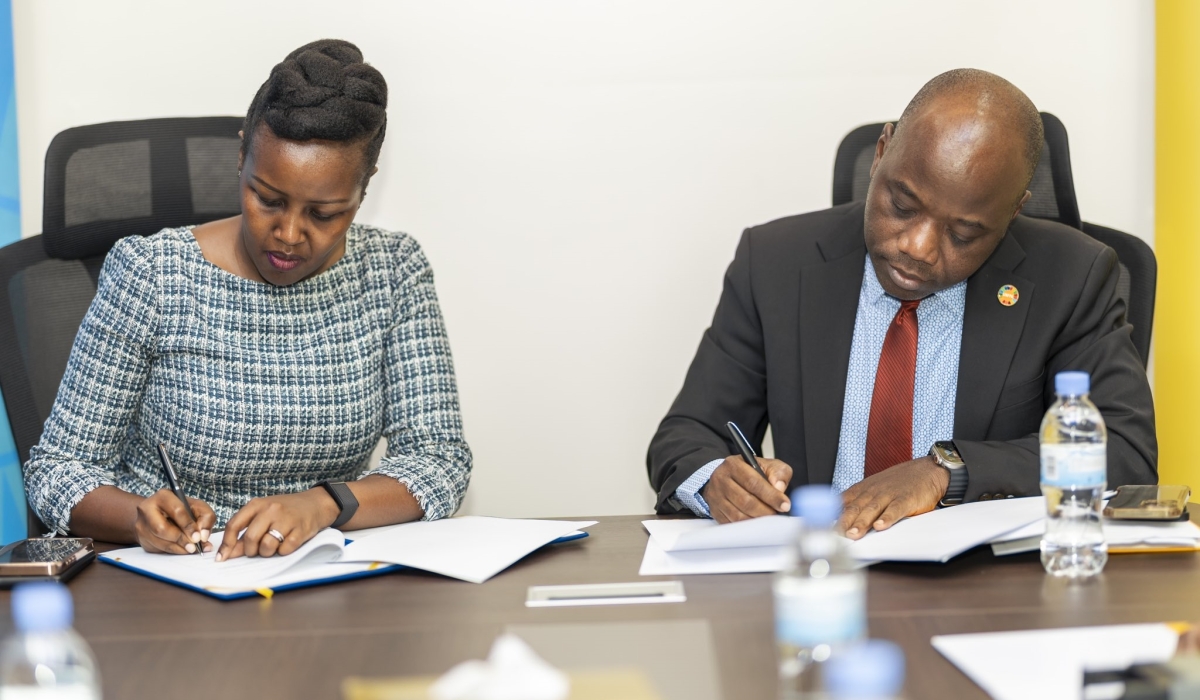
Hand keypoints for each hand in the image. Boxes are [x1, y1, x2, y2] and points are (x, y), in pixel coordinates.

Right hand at [134, 489, 216, 554]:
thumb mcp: (198, 507)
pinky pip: (157, 548)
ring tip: (190, 549)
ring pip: (159, 541)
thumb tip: (204, 536)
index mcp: (163, 496)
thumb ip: (206, 517)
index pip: (177, 511)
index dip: (188, 526)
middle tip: (193, 547)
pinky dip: (172, 551)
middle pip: (162, 528)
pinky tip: (181, 549)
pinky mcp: (141, 538)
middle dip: (181, 539)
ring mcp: (142, 524)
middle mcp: (147, 509)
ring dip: (177, 548)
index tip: (198, 537)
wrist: (161, 514)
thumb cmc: (183, 509)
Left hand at [216, 489, 338, 561]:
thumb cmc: (285, 511)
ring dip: (267, 552)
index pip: (234, 525)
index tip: (222, 557)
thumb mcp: (264, 515)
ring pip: (266, 546)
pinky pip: (284, 550)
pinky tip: (287, 544)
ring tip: (273, 546)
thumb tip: (228, 553)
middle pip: (250, 538)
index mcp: (257, 504)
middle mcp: (271, 509)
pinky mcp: (300, 530)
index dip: (226, 544)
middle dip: (250, 551)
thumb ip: (246, 531)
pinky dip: (283, 551)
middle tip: (257, 550)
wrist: (315, 504)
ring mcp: (286, 519)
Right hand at [701, 456, 792, 522]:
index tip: (785, 505)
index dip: (771, 496)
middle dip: (765, 510)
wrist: (728, 477)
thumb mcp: (767, 465)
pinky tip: (756, 523)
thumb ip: (778, 473)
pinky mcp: (715, 511)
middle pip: (745, 501)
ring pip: (738, 515)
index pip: (753, 482)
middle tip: (777, 513)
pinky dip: (747, 527)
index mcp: (733, 464)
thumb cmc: (750, 472)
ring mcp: (716, 497)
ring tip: (768, 518)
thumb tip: (779, 487)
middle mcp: (721, 479)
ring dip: (757, 520)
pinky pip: (732, 523)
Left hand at [838, 456, 948, 539]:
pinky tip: (881, 526)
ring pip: (872, 509)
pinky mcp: (906, 499)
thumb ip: (858, 501)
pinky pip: (895, 509)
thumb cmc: (899, 482)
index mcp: (864, 489)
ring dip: (861, 523)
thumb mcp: (874, 488)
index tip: (823, 527)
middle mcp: (873, 491)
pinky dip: (887, 518)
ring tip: (853, 535)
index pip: (843, 502)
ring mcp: (889, 495)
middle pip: (855, 507)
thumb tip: (838, 516)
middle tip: (834, 535)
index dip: (832, 515)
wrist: (927, 471)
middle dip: (843, 522)